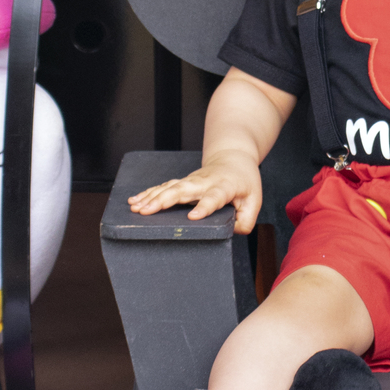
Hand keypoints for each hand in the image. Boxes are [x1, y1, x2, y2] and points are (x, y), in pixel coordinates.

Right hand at [128, 153, 261, 232]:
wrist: (233, 158)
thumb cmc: (244, 181)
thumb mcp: (254, 200)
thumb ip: (246, 220)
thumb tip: (230, 232)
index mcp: (224, 187)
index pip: (213, 197)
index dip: (204, 207)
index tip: (192, 217)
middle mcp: (204, 182)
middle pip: (183, 190)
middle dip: (164, 200)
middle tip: (147, 211)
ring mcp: (191, 181)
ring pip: (169, 187)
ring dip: (151, 197)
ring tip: (136, 208)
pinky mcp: (182, 182)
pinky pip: (163, 187)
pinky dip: (148, 193)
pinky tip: (134, 200)